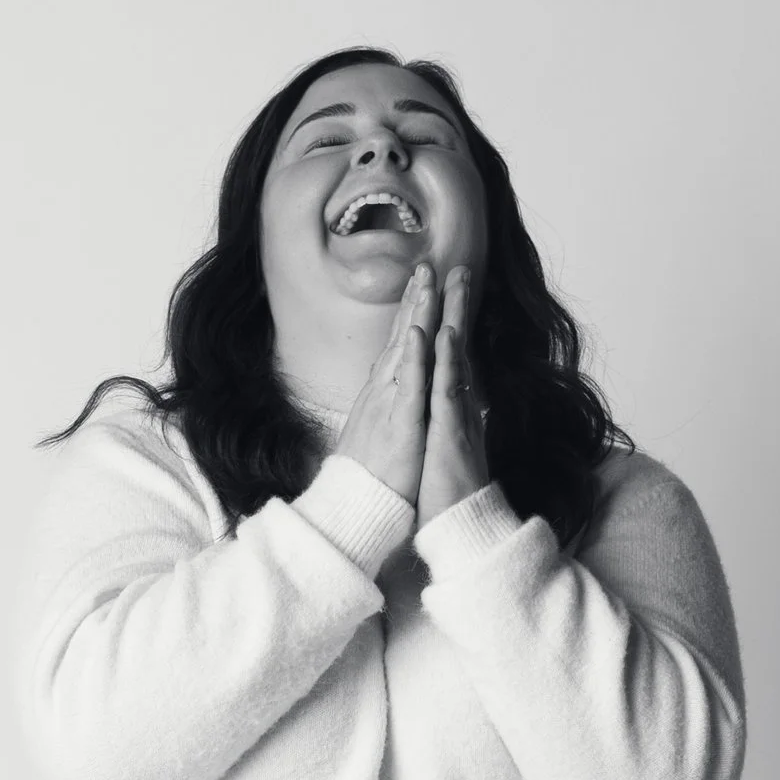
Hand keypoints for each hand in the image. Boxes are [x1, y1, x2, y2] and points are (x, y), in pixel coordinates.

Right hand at [333, 262, 439, 504]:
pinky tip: (421, 333)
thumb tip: (390, 401)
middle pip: (402, 338)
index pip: (399, 347)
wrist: (353, 514)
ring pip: (406, 352)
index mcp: (382, 398)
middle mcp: (382, 395)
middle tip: (426, 265)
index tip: (421, 286)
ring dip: (417, 316)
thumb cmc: (368, 482)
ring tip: (427, 282)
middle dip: (415, 300)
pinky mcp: (399, 426)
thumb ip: (386, 413)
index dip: (411, 315)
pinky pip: (408, 387)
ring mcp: (389, 407)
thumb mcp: (379, 438)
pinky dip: (415, 359)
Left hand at [416, 264, 488, 529]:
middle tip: (458, 267)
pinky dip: (441, 360)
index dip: (449, 321)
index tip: (446, 289)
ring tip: (453, 281)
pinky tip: (440, 332)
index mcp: (452, 408)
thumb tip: (456, 403)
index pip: (450, 356)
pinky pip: (445, 391)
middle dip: (457, 305)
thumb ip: (452, 421)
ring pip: (455, 359)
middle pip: (457, 346)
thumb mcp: (445, 448)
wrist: (457, 531)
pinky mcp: (449, 433)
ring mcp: (455, 418)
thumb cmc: (446, 494)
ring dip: (454, 318)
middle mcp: (458, 407)